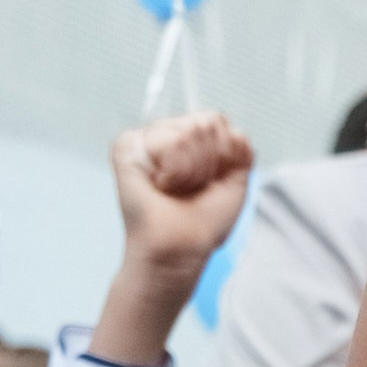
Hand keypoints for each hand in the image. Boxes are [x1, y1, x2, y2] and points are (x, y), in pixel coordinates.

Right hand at [91, 110, 253, 366]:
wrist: (184, 247)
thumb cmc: (204, 221)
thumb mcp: (236, 179)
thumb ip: (240, 147)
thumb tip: (234, 131)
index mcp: (189, 138)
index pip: (216, 120)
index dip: (223, 154)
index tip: (211, 181)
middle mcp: (166, 133)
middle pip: (204, 122)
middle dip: (208, 162)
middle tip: (191, 189)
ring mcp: (144, 139)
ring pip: (186, 132)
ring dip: (191, 170)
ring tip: (176, 189)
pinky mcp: (126, 148)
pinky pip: (163, 140)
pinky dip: (172, 169)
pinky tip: (161, 185)